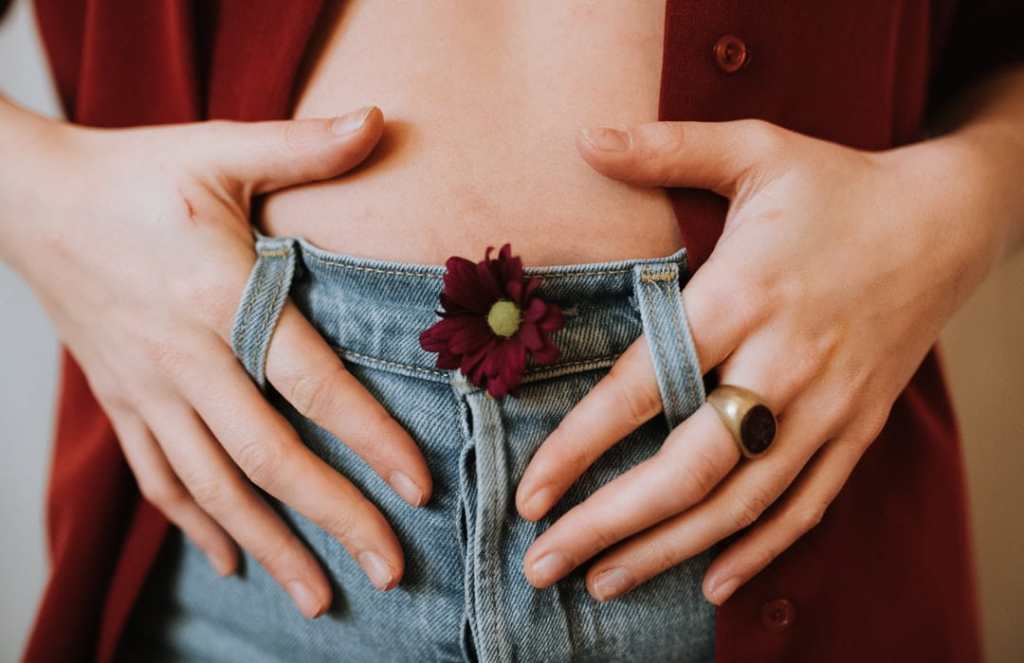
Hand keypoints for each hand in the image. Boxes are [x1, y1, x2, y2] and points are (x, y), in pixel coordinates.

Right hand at [3, 103, 432, 617]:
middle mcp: (184, 359)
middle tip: (390, 572)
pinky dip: (197, 526)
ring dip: (270, 546)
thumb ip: (305, 147)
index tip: (419, 489)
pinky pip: (159, 479)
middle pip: (267, 457)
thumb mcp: (219, 149)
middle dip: (333, 518)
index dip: (369, 438)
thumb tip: (383, 119)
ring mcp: (147, 390)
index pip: (311, 384)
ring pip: (213, 488)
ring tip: (320, 599)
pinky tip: (231, 560)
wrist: (28, 199)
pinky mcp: (121, 403)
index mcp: (220, 298)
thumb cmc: (134, 174)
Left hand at [514, 118, 1003, 603]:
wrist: (948, 220)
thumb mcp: (755, 147)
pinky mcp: (857, 428)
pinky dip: (760, 552)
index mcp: (744, 295)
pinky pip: (807, 505)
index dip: (580, 446)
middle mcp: (784, 362)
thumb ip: (667, 148)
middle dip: (610, 524)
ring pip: (743, 503)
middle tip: (543, 563)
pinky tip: (712, 585)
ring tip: (602, 585)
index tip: (529, 492)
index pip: (645, 387)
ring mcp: (826, 405)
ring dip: (669, 551)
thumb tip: (584, 137)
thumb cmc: (837, 186)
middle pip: (690, 469)